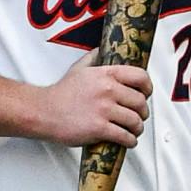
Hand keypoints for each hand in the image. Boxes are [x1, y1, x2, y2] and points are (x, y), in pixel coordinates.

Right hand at [37, 52, 152, 146]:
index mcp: (105, 74)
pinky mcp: (99, 128)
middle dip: (143, 112)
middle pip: (141, 102)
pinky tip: (128, 140)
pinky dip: (130, 141)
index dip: (148, 88)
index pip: (140, 77)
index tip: (147, 94)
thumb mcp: (78, 69)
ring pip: (135, 120)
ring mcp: (103, 109)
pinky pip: (125, 136)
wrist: (42, 112)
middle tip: (139, 116)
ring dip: (138, 128)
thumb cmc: (60, 93)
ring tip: (134, 130)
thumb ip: (93, 58)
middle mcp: (107, 90)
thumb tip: (102, 50)